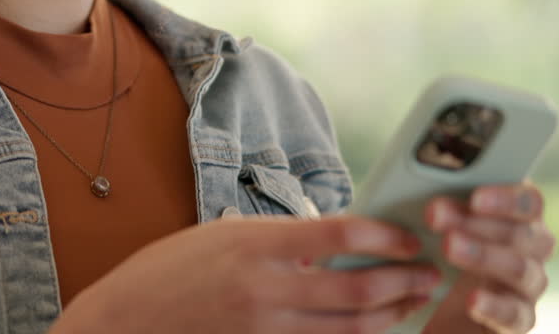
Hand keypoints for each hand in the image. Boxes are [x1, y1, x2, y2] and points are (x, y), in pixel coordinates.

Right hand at [53, 216, 443, 333]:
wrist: (126, 322)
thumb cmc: (169, 271)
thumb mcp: (222, 236)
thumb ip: (278, 239)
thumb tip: (334, 240)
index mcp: (255, 244)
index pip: (339, 235)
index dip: (384, 238)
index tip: (410, 238)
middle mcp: (265, 289)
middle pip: (356, 289)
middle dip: (403, 283)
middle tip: (432, 275)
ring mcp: (264, 329)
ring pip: (348, 329)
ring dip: (391, 316)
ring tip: (414, 303)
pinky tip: (374, 332)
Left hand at [423, 184, 554, 332]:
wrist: (439, 305)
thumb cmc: (441, 252)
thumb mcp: (442, 227)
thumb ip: (446, 206)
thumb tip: (431, 194)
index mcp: (519, 218)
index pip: (530, 202)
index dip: (507, 198)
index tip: (474, 198)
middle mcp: (532, 250)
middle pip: (522, 233)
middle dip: (477, 223)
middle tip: (436, 216)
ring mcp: (528, 286)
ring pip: (520, 269)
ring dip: (483, 256)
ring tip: (448, 247)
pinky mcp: (520, 320)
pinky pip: (515, 314)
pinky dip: (494, 305)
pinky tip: (471, 299)